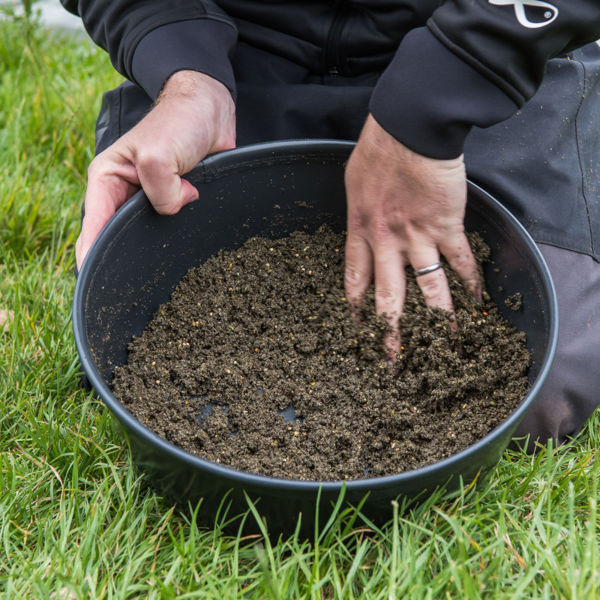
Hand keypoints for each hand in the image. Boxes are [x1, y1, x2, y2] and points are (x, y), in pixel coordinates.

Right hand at [76, 71, 235, 268]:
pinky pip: (171, 227)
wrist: (210, 111)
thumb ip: (160, 190)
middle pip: (117, 236)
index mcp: (108, 179)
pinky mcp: (173, 202)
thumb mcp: (158, 154)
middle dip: (124, 256)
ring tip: (157, 274)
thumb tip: (173, 210)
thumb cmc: (179, 122)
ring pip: (146, 234)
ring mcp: (149, 199)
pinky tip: (183, 249)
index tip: (94, 281)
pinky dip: (178, 234)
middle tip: (129, 289)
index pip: (94, 225)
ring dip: (158, 245)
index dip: (91, 255)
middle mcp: (125, 193)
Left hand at [344, 115, 481, 351]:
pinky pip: (461, 262)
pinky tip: (477, 303)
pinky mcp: (447, 227)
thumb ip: (359, 211)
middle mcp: (386, 244)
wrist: (410, 128)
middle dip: (390, 333)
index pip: (355, 281)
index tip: (357, 329)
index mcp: (359, 232)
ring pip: (428, 290)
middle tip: (392, 361)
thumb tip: (363, 224)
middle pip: (388, 299)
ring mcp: (417, 238)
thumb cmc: (378, 149)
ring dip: (437, 320)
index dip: (356, 308)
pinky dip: (471, 283)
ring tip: (443, 346)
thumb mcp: (354, 184)